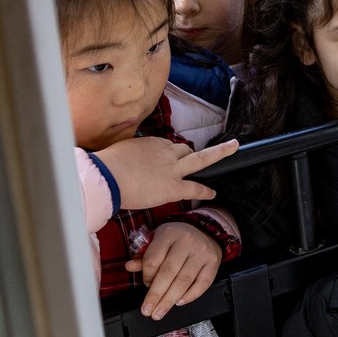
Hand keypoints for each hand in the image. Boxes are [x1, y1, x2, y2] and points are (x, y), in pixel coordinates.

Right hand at [97, 136, 238, 209]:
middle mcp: (165, 152)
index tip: (166, 161)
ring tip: (230, 150)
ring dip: (214, 156)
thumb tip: (120, 160)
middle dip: (195, 151)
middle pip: (185, 149)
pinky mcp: (173, 187)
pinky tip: (213, 193)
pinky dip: (205, 190)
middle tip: (212, 149)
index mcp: (151, 143)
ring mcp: (172, 169)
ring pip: (198, 159)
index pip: (166, 147)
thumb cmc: (107, 166)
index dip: (168, 155)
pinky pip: (194, 187)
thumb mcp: (118, 152)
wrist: (108, 176)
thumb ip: (127, 155)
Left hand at [131, 222, 222, 319]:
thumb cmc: (177, 238)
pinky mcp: (213, 263)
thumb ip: (144, 255)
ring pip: (184, 281)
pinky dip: (190, 296)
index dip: (146, 276)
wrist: (205, 231)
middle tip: (147, 311)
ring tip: (159, 312)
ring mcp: (202, 252)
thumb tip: (130, 267)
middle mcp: (187, 241)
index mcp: (168, 233)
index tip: (145, 284)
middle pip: (168, 273)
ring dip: (169, 300)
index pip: (153, 260)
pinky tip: (179, 302)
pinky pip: (202, 284)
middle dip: (156, 296)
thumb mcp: (158, 240)